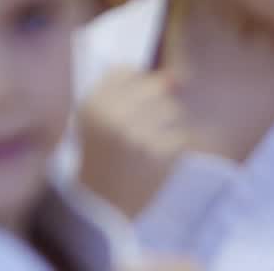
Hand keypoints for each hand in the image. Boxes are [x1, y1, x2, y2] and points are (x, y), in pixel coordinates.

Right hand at [78, 67, 206, 218]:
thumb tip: (176, 77)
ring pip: (172, 109)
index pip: (126, 71)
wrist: (101, 203)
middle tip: (146, 124)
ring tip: (151, 140)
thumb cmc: (99, 153)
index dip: (135, 84)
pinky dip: (174, 145)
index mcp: (93, 102)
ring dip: (168, 123)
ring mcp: (137, 134)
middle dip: (157, 102)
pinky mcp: (158, 155)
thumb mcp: (94, 116)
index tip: (133, 102)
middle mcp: (113, 114)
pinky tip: (158, 157)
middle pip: (154, 86)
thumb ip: (124, 89)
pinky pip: (181, 135)